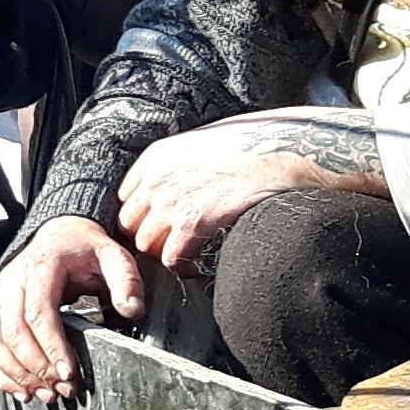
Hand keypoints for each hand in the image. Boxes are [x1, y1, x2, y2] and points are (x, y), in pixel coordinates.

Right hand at [0, 215, 149, 404]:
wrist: (58, 235)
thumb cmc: (84, 250)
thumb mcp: (112, 256)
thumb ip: (126, 280)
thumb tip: (133, 309)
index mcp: (41, 268)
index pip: (38, 312)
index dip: (51, 346)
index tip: (68, 372)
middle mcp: (12, 282)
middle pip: (14, 332)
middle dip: (37, 367)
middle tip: (63, 388)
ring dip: (19, 374)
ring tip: (47, 394)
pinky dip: (1, 373)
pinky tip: (22, 390)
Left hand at [112, 108, 389, 266]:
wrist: (283, 150)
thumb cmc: (252, 145)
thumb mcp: (204, 143)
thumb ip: (181, 165)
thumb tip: (179, 185)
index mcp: (156, 156)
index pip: (126, 197)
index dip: (142, 215)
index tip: (158, 225)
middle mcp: (157, 178)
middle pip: (131, 224)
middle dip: (149, 238)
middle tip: (172, 247)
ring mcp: (172, 200)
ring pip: (147, 245)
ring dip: (165, 255)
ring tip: (186, 259)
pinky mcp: (194, 222)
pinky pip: (172, 258)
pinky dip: (183, 266)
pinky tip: (198, 265)